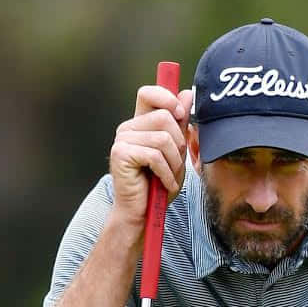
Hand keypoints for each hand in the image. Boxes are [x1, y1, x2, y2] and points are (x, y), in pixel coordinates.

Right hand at [107, 85, 194, 230]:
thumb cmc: (158, 185)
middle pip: (164, 117)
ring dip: (174, 162)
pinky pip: (155, 156)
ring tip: (169, 176)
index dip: (167, 98)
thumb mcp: (176, 152)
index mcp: (140, 124)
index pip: (149, 93)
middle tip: (175, 164)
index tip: (181, 115)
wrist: (142, 214)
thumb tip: (186, 94)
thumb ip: (180, 124)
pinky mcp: (121, 154)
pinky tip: (165, 184)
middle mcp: (128, 128)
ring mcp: (122, 140)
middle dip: (179, 144)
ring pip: (163, 138)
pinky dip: (166, 173)